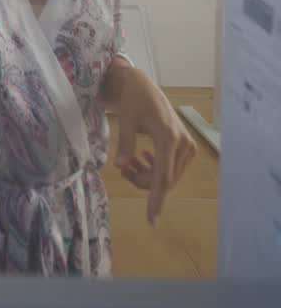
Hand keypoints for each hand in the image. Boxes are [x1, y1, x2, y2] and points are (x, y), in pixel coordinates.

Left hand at [111, 65, 196, 226]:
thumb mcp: (126, 120)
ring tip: (129, 162)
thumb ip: (124, 143)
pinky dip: (154, 169)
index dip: (157, 199)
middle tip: (123, 170)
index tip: (151, 219)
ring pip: (167, 177)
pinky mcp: (186, 147)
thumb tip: (120, 166)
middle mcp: (183, 143)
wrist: (143, 87)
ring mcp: (187, 146)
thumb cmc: (134, 100)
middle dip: (142, 181)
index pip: (164, 176)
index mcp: (169, 137)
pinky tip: (141, 158)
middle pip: (164, 179)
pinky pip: (170, 169)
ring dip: (147, 175)